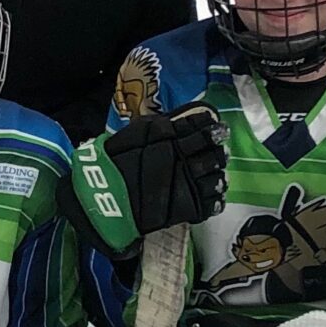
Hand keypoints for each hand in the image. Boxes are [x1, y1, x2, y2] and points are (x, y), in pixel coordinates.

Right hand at [102, 104, 227, 235]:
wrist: (104, 194)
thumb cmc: (116, 159)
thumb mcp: (138, 131)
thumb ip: (164, 125)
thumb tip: (188, 118)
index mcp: (173, 138)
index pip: (201, 127)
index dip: (211, 128)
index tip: (216, 127)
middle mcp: (184, 159)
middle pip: (213, 152)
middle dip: (219, 151)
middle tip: (221, 150)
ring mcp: (188, 184)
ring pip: (217, 177)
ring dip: (220, 174)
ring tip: (219, 174)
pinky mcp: (188, 208)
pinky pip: (211, 204)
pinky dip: (216, 199)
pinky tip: (215, 194)